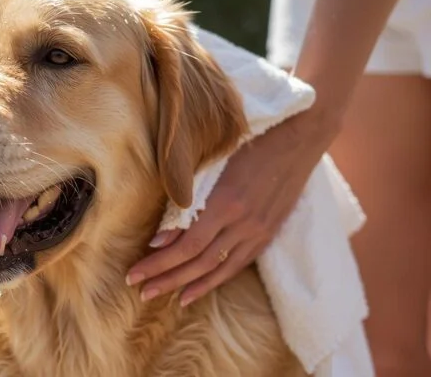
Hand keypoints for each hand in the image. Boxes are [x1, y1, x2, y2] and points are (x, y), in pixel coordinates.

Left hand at [126, 111, 337, 305]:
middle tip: (140, 291)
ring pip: (218, 269)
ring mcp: (258, 231)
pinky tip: (193, 291)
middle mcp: (243, 223)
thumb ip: (185, 202)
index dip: (159, 264)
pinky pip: (237, 264)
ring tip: (160, 296)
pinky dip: (214, 281)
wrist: (297, 134)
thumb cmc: (245, 140)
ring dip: (187, 286)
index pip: (186, 246)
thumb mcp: (211, 165)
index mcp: (225, 203)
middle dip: (166, 279)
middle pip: (199, 262)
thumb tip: (159, 240)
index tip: (134, 274)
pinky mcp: (267, 233)